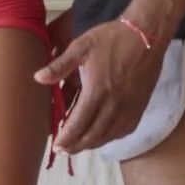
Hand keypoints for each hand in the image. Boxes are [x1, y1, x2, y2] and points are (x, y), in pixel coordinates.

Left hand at [35, 19, 167, 153]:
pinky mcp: (139, 107)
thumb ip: (59, 65)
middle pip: (92, 136)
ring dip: (92, 144)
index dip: (65, 139)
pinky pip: (124, 131)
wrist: (146, 35)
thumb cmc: (112, 38)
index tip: (56, 146)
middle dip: (76, 146)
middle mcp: (113, 105)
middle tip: (64, 149)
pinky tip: (103, 135)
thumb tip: (37, 78)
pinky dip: (111, 137)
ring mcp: (129, 109)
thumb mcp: (82, 47)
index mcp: (96, 92)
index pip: (77, 125)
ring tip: (79, 144)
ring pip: (108, 136)